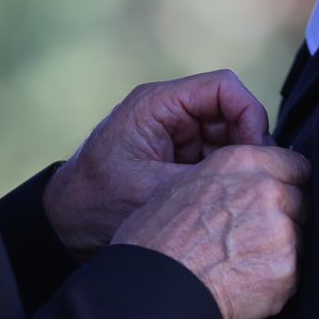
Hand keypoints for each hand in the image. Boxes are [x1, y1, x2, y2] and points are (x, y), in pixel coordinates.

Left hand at [44, 70, 269, 253]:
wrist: (62, 229)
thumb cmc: (93, 206)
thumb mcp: (150, 191)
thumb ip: (202, 177)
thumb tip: (252, 175)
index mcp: (158, 105)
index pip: (224, 88)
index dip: (250, 115)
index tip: (256, 154)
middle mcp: (170, 114)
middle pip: (233, 113)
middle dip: (249, 145)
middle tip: (253, 180)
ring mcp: (177, 138)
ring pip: (231, 139)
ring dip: (240, 164)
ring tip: (239, 195)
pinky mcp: (180, 162)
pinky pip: (219, 160)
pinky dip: (228, 178)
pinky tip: (227, 201)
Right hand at [113, 145, 309, 318]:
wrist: (156, 285)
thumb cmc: (159, 237)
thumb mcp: (189, 183)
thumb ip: (233, 177)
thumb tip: (253, 182)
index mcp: (243, 162)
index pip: (296, 165)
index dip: (289, 183)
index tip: (281, 198)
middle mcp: (268, 190)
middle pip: (303, 201)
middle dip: (287, 218)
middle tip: (255, 237)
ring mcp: (281, 230)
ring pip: (302, 238)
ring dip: (283, 249)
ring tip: (245, 262)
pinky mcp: (286, 269)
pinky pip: (294, 273)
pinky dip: (277, 280)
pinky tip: (246, 282)